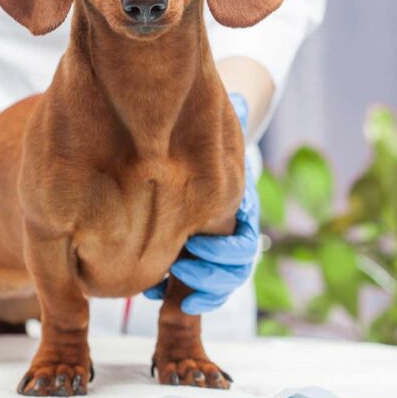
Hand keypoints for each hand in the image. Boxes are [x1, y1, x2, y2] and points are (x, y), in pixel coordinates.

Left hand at [145, 93, 258, 313]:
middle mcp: (230, 234)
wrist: (192, 155)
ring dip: (197, 290)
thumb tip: (239, 102)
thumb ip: (227, 119)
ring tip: (169, 290)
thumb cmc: (201, 143)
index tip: (198, 242)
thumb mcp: (213, 131)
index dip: (225, 248)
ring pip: (218, 283)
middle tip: (182, 269)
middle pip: (234, 269)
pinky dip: (175, 295)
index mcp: (238, 208)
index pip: (243, 239)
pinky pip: (193, 288)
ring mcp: (213, 251)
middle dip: (211, 275)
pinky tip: (153, 292)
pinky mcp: (193, 261)